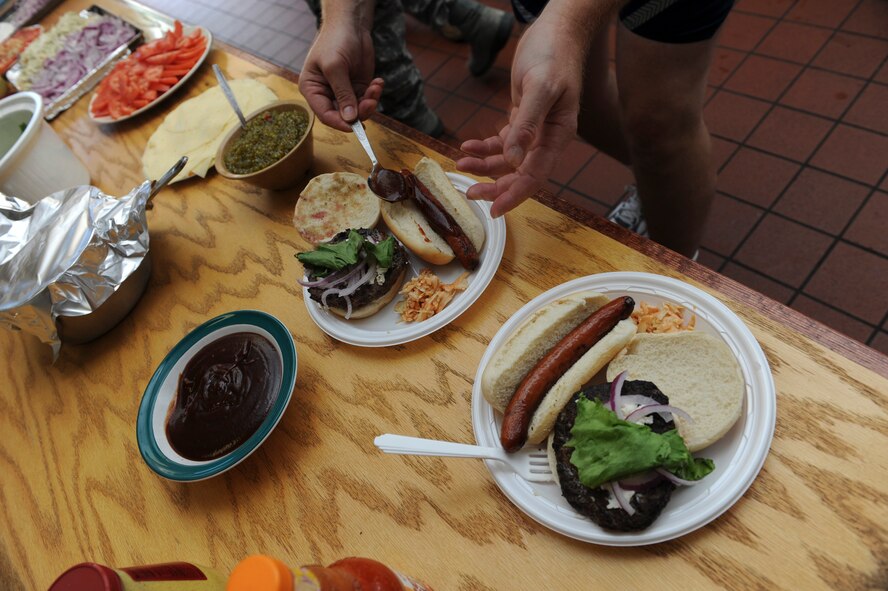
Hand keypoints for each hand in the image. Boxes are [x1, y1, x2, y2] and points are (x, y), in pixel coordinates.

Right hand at [299, 20, 382, 131]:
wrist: (351, 25)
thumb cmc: (335, 41)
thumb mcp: (335, 67)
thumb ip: (342, 93)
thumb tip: (350, 118)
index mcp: (313, 89)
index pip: (325, 114)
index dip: (340, 123)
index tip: (354, 125)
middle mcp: (327, 94)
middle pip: (343, 116)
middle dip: (359, 111)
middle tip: (370, 102)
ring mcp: (344, 92)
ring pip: (358, 110)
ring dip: (369, 102)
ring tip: (375, 87)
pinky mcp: (358, 88)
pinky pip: (367, 100)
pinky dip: (374, 94)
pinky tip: (378, 82)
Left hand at [456, 12, 582, 216]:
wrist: (557, 31)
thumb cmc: (554, 55)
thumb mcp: (541, 88)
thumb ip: (526, 124)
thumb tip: (512, 159)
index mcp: (558, 136)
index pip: (536, 175)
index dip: (515, 194)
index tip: (494, 210)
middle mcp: (547, 138)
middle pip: (520, 173)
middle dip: (495, 185)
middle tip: (470, 194)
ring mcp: (535, 130)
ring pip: (508, 160)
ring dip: (485, 165)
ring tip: (461, 165)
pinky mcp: (522, 119)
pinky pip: (502, 141)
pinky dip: (484, 147)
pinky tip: (468, 146)